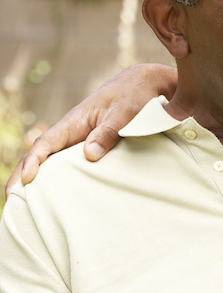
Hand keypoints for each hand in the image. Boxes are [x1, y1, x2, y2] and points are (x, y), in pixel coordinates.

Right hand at [4, 63, 176, 198]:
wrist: (141, 87)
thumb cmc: (132, 97)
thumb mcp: (124, 113)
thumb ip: (107, 132)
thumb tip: (89, 155)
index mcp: (74, 122)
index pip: (46, 143)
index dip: (34, 161)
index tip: (28, 179)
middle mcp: (70, 133)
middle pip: (40, 155)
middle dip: (22, 175)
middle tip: (12, 200)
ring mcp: (78, 141)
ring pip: (52, 162)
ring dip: (37, 180)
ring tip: (26, 205)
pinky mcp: (88, 148)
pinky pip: (68, 164)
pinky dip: (58, 179)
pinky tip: (56, 196)